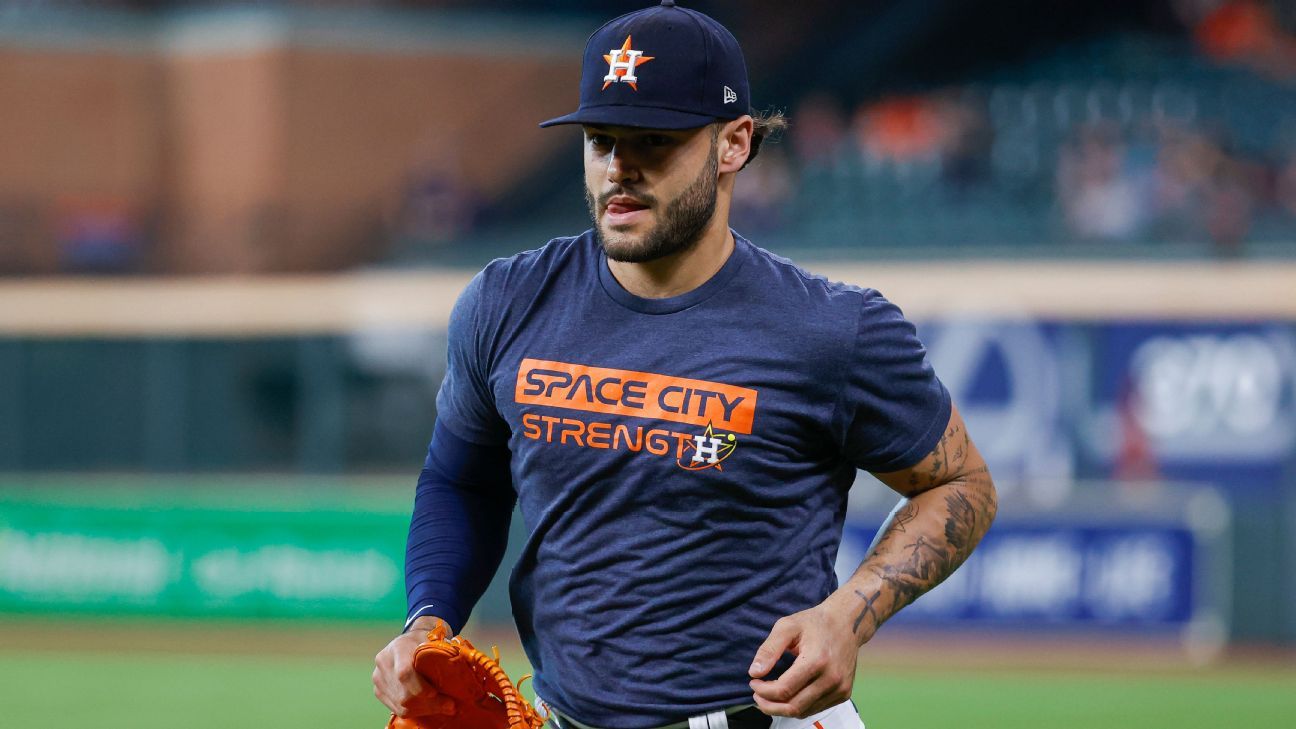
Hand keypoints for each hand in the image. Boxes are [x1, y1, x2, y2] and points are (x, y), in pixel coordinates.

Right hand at [373, 616, 457, 717]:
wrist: (407, 641)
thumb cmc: (424, 640)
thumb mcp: (434, 640)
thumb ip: (442, 653)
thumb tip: (460, 668)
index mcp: (397, 648)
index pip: (404, 672)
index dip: (419, 687)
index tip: (435, 693)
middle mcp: (383, 663)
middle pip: (403, 693)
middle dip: (429, 703)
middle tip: (450, 705)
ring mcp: (379, 679)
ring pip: (401, 705)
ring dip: (425, 709)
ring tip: (445, 707)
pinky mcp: (379, 691)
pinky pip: (398, 709)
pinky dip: (417, 711)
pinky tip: (432, 707)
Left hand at [747, 598, 860, 718]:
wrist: (847, 623)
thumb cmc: (814, 623)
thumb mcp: (786, 627)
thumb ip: (768, 650)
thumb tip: (754, 673)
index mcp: (817, 660)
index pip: (784, 689)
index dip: (764, 691)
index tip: (753, 683)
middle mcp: (832, 678)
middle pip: (793, 706)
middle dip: (769, 705)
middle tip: (757, 695)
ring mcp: (840, 688)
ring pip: (804, 711)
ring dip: (782, 709)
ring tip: (769, 696)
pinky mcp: (844, 693)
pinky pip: (815, 709)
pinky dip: (798, 706)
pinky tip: (788, 695)